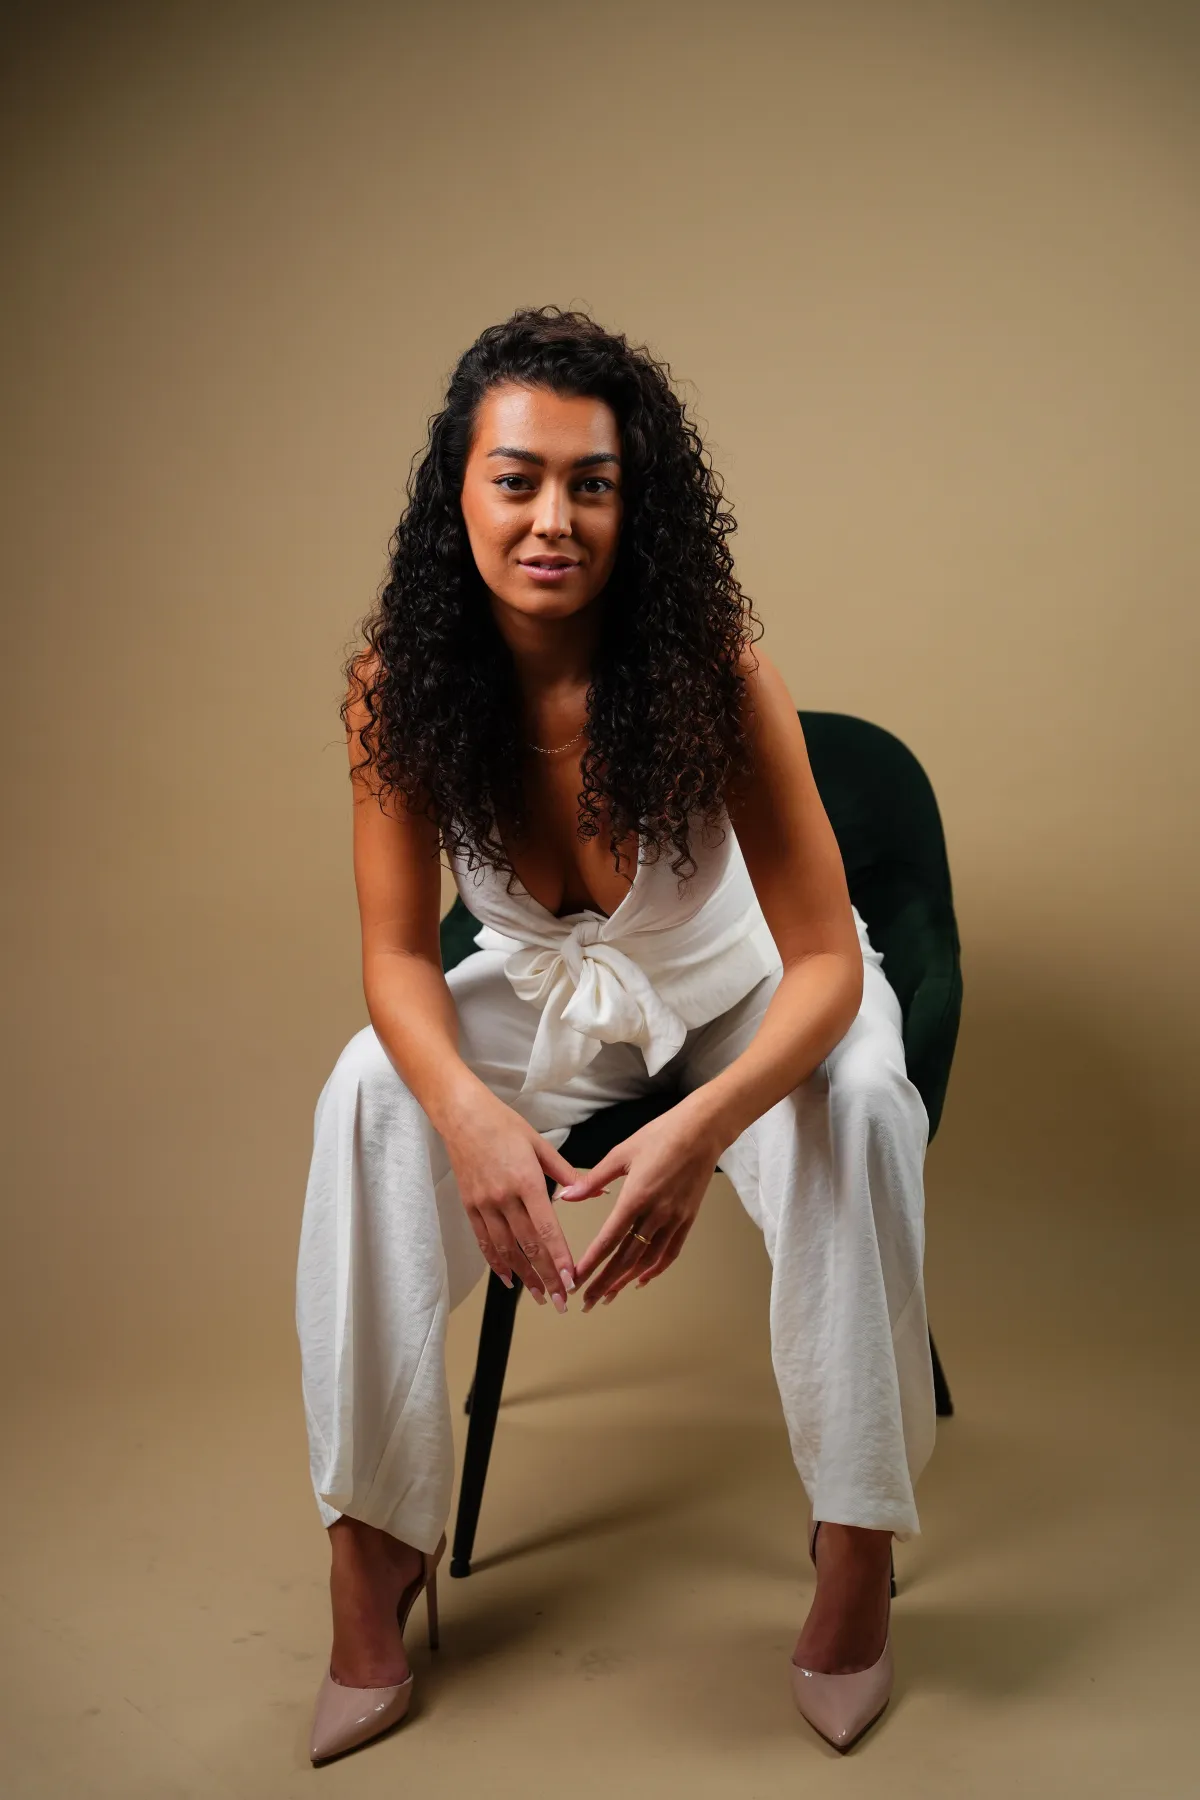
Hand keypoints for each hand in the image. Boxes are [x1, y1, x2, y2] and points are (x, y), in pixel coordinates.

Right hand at [442, 1088, 578, 1308]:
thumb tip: (594, 1191)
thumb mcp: (541, 1145)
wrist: (462, 1115)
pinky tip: (508, 1279)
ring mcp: (484, 1204)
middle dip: (547, 1277)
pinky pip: (484, 1242)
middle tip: (561, 1301)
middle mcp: (504, 1197)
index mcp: (526, 1181)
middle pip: (528, 1247)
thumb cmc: (504, 1125)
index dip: (560, 1259)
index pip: (547, 1230)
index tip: (572, 1281)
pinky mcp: (470, 1206)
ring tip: (539, 1296)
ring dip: (524, 1277)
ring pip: (506, 1250)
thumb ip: (567, 1174)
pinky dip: (496, 1263)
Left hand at [555, 1099, 721, 1309]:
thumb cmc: (661, 1135)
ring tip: (609, 1295)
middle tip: (587, 1301)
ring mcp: (674, 1218)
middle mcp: (656, 1212)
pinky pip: (670, 1251)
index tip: (577, 1280)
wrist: (702, 1131)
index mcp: (636, 1196)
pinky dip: (655, 1268)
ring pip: (647, 1259)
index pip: (609, 1238)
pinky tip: (641, 1279)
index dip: (592, 1263)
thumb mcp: (621, 1153)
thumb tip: (567, 1195)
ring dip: (626, 1280)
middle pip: (626, 1256)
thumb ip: (593, 1179)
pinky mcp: (687, 1218)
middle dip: (605, 1281)